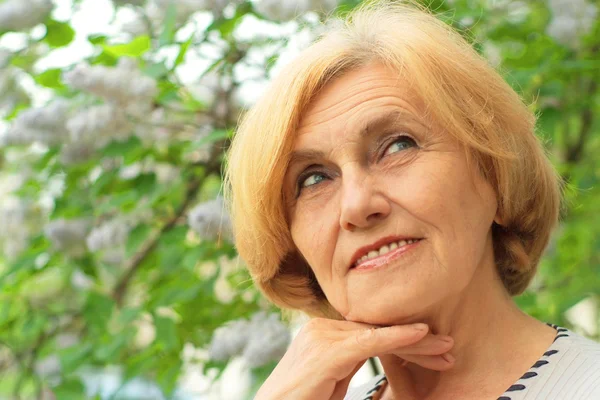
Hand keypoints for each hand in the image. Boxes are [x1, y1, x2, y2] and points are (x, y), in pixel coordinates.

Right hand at [254, 318, 453, 399]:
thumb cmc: (303, 399)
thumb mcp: (335, 376)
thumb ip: (353, 358)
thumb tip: (382, 348)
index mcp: (323, 331)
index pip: (372, 330)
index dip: (405, 339)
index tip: (435, 349)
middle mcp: (322, 327)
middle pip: (377, 330)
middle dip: (416, 342)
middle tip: (448, 348)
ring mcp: (322, 336)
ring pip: (378, 334)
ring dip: (416, 343)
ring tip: (446, 350)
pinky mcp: (326, 352)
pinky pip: (369, 342)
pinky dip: (397, 338)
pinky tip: (421, 336)